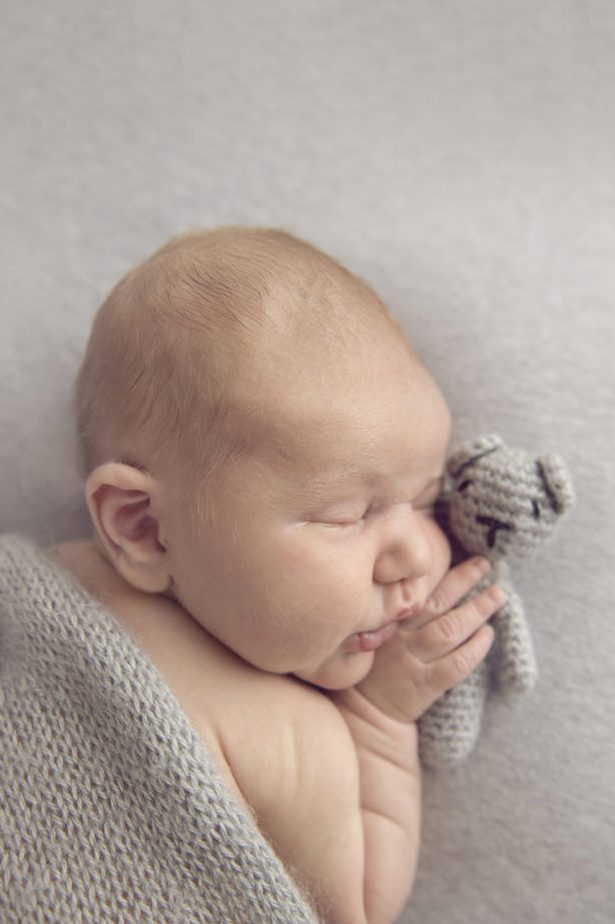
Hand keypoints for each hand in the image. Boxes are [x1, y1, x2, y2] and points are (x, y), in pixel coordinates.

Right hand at [357, 557, 502, 722]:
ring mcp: (412, 659)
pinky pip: (457, 663)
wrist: (367, 710)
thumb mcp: (377, 628)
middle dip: (464, 580)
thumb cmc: (377, 663)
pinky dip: (475, 647)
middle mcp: (399, 635)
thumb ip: (397, 607)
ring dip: (477, 610)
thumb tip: (433, 579)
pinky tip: (488, 634)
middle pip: (437, 602)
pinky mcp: (425, 684)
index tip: (462, 554)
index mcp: (386, 617)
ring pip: (450, 629)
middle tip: (486, 564)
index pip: (416, 587)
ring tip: (497, 595)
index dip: (441, 570)